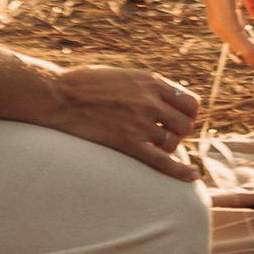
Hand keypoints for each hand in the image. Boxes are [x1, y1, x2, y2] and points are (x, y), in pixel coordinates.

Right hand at [48, 62, 203, 177]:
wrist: (60, 96)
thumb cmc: (87, 84)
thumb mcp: (125, 76)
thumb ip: (147, 87)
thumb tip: (166, 100)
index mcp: (151, 82)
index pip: (191, 103)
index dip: (188, 115)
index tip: (177, 120)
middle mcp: (150, 101)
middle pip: (185, 125)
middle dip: (178, 132)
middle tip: (163, 135)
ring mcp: (140, 123)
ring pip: (173, 143)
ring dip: (167, 147)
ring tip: (150, 145)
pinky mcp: (128, 143)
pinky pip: (162, 161)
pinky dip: (181, 172)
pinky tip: (193, 177)